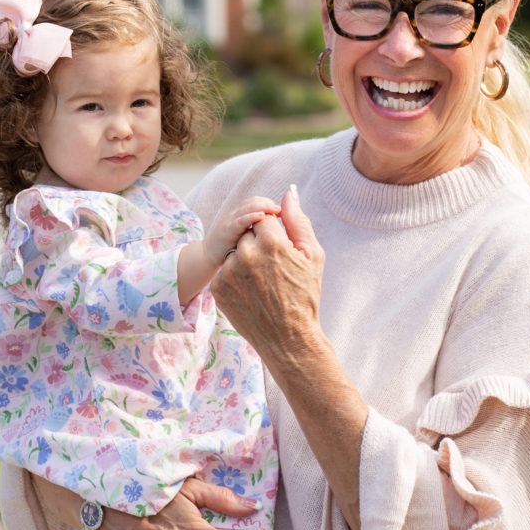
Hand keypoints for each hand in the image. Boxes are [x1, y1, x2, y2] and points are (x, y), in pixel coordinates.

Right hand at [205, 196, 280, 259]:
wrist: (206, 257)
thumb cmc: (229, 249)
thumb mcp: (245, 236)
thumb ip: (256, 229)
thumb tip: (275, 229)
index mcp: (240, 215)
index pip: (256, 201)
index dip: (268, 203)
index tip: (281, 210)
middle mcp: (235, 215)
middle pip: (253, 202)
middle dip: (268, 203)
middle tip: (281, 209)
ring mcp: (230, 222)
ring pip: (247, 208)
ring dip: (263, 206)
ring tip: (276, 209)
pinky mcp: (226, 231)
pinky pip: (240, 221)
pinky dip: (251, 217)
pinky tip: (262, 217)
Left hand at [212, 185, 326, 369]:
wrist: (289, 339)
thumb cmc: (306, 295)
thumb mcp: (312, 255)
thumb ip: (298, 220)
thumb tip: (290, 191)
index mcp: (271, 242)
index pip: (263, 219)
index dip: (273, 234)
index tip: (280, 252)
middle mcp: (246, 255)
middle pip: (247, 233)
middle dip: (258, 245)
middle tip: (272, 269)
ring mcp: (229, 273)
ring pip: (235, 251)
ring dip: (245, 260)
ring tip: (262, 282)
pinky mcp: (218, 288)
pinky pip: (225, 270)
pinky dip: (236, 276)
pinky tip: (251, 292)